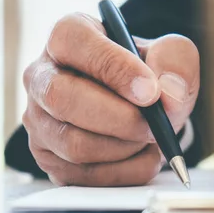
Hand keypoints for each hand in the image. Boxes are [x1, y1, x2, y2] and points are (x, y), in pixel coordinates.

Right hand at [23, 13, 199, 185]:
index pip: (74, 42)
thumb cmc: (146, 74)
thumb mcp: (169, 54)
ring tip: (150, 138)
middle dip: (119, 118)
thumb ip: (175, 60)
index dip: (113, 68)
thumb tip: (168, 92)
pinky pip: (83, 176)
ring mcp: (38, 121)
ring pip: (74, 144)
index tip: (150, 92)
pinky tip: (140, 156)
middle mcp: (41, 77)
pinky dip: (123, 172)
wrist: (138, 108)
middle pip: (63, 98)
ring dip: (124, 148)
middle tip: (155, 126)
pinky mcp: (47, 158)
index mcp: (66, 36)